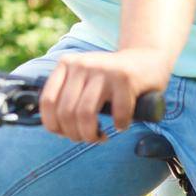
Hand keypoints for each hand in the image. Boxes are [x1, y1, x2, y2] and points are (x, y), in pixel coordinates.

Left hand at [39, 48, 171, 143]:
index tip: (65, 134)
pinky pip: (117, 114)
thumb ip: (67, 94)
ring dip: (92, 134)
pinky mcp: (125, 78)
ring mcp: (104, 70)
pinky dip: (120, 125)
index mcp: (67, 64)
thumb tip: (55, 127)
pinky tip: (122, 125)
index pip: (48, 101)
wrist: (148, 57)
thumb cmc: (112, 78)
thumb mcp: (84, 78)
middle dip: (75, 134)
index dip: (54, 125)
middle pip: (66, 112)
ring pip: (85, 114)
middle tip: (89, 138)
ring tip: (101, 137)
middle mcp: (82, 64)